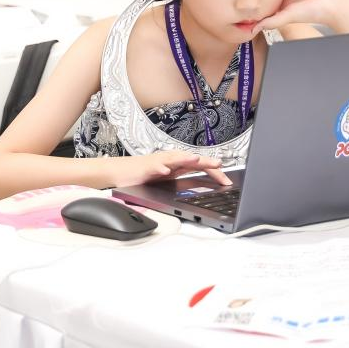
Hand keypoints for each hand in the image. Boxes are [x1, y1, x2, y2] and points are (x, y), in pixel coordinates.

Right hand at [113, 150, 232, 187]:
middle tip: (219, 165)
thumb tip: (203, 188)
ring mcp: (158, 162)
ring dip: (186, 159)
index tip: (227, 182)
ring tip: (197, 160)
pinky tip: (165, 171)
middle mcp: (170, 160)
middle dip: (206, 162)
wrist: (122, 173)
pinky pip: (154, 167)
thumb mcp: (169, 180)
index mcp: (177, 164)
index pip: (200, 166)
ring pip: (174, 159)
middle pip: (191, 160)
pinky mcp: (146, 168)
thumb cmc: (145, 175)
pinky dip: (160, 167)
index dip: (214, 172)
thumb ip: (184, 180)